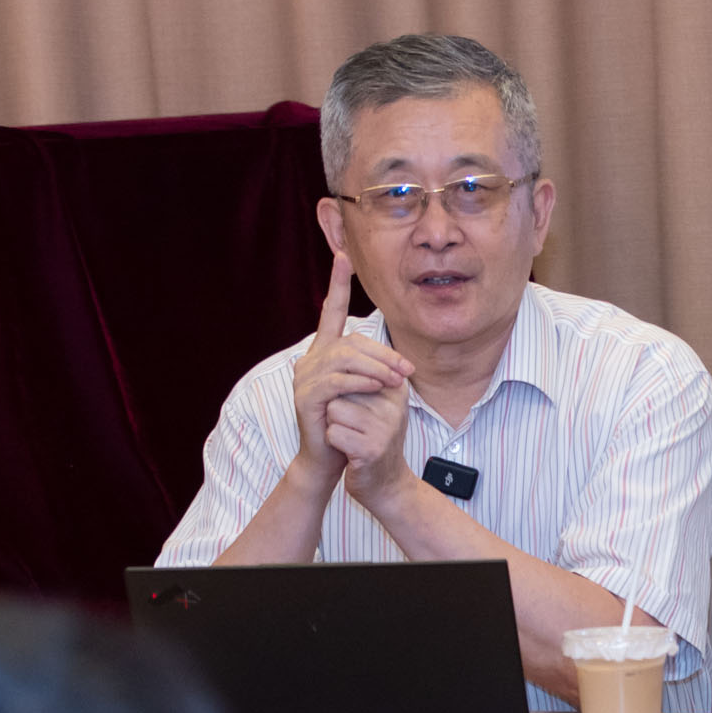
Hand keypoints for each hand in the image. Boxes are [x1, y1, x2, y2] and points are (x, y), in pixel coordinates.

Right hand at [292, 251, 417, 499]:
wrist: (329, 457)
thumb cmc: (350, 421)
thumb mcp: (364, 390)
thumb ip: (373, 369)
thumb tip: (399, 361)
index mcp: (323, 351)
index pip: (331, 311)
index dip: (337, 283)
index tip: (343, 255)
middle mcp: (310, 359)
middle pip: (350, 342)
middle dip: (382, 354)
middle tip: (407, 370)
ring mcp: (304, 377)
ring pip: (344, 359)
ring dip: (376, 369)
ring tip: (397, 381)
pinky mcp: (305, 397)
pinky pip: (337, 381)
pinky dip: (361, 382)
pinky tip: (378, 388)